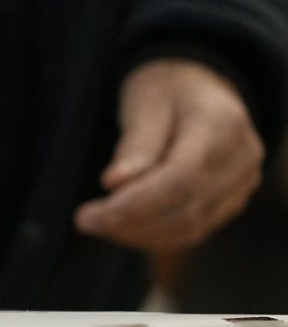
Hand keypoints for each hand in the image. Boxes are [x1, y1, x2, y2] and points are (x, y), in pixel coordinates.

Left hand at [75, 59, 263, 248]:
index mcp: (222, 124)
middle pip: (185, 210)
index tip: (89, 217)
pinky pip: (191, 231)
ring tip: (98, 223)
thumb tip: (115, 184)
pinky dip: (151, 236)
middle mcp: (241, 159)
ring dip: (137, 234)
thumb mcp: (145, 103)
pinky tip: (120, 227)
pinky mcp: (229, 203)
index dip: (134, 205)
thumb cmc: (167, 90)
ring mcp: (241, 184)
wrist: (201, 92)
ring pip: (188, 228)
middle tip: (84, 220)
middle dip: (128, 223)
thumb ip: (136, 144)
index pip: (180, 179)